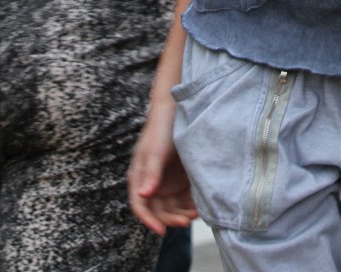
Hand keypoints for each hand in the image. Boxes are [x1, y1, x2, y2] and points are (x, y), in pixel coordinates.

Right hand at [128, 99, 196, 235]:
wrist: (177, 110)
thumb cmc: (161, 129)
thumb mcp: (155, 151)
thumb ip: (151, 173)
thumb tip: (143, 196)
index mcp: (139, 178)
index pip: (140, 206)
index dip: (149, 220)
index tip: (162, 231)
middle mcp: (151, 183)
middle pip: (159, 210)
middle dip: (172, 217)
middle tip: (188, 220)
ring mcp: (166, 181)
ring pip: (173, 206)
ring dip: (183, 212)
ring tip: (197, 213)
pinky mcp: (180, 178)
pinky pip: (184, 197)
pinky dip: (191, 202)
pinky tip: (201, 203)